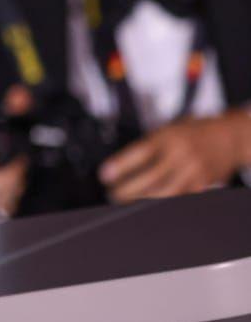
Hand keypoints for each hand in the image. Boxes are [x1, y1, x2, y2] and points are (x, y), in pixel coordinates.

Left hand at [99, 113, 250, 202]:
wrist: (229, 136)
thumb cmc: (194, 132)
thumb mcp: (167, 129)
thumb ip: (148, 145)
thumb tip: (121, 164)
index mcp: (168, 137)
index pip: (140, 153)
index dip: (120, 166)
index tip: (105, 175)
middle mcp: (181, 155)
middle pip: (150, 177)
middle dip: (128, 189)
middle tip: (112, 194)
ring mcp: (193, 171)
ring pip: (165, 192)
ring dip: (142, 200)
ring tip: (126, 202)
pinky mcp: (203, 185)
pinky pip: (181, 197)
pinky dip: (163, 202)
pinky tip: (150, 206)